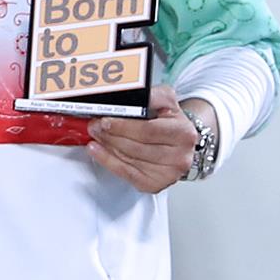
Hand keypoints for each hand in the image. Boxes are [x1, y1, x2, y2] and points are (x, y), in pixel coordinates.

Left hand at [86, 86, 208, 195]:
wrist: (181, 142)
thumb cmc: (171, 122)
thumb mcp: (166, 101)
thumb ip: (150, 96)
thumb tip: (126, 95)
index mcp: (184, 133)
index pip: (148, 130)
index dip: (123, 126)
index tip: (105, 120)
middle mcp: (179, 156)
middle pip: (136, 146)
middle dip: (111, 135)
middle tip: (95, 126)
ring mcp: (168, 173)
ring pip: (129, 159)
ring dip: (107, 147)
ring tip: (96, 135)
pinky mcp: (155, 184)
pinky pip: (126, 173)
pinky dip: (108, 161)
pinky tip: (98, 152)